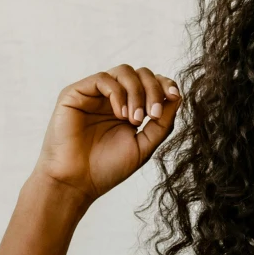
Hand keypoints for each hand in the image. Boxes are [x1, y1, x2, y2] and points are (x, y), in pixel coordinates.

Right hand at [34, 66, 180, 205]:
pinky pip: (103, 79)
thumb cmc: (107, 168)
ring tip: (135, 120)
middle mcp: (112, 98)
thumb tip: (178, 97)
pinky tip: (120, 114)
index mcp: (128, 108)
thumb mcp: (144, 145)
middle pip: (141, 74)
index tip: (174, 96)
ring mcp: (94, 94)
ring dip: (137, 92)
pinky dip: (118, 93)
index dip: (165, 84)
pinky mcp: (75, 93)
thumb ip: (162, 123)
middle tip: (153, 115)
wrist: (76, 183)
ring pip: (124, 71)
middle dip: (153, 90)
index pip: (151, 84)